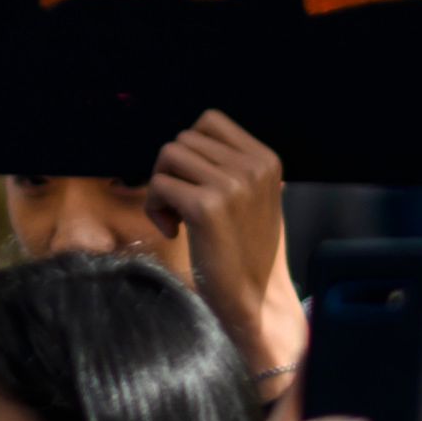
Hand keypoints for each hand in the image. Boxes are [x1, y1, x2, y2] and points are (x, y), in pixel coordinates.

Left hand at [150, 109, 299, 382]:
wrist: (254, 300)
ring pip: (167, 156)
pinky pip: (158, 185)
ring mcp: (231, 184)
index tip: (195, 183)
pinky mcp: (206, 207)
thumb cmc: (246, 250)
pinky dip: (155, 209)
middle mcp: (252, 166)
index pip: (210, 120)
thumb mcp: (256, 196)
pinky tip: (173, 232)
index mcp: (266, 159)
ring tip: (177, 217)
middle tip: (182, 206)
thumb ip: (234, 164)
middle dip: (173, 171)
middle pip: (183, 139)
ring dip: (161, 187)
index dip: (191, 151)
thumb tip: (197, 133)